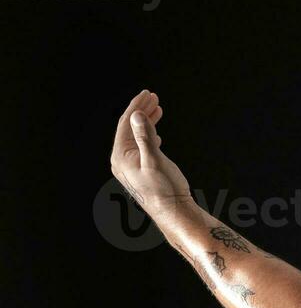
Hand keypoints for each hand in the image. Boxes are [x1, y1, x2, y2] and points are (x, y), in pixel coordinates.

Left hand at [109, 90, 192, 219]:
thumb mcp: (155, 161)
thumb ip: (145, 137)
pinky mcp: (141, 171)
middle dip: (141, 111)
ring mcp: (130, 166)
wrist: (174, 213)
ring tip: (157, 109)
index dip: (137, 107)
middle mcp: (121, 160)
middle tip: (153, 97)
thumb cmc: (166, 189)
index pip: (126, 124)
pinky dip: (150, 136)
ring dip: (147, 122)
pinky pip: (141, 147)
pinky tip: (157, 134)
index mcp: (120, 156)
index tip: (148, 94)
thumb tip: (137, 115)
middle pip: (129, 128)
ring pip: (136, 137)